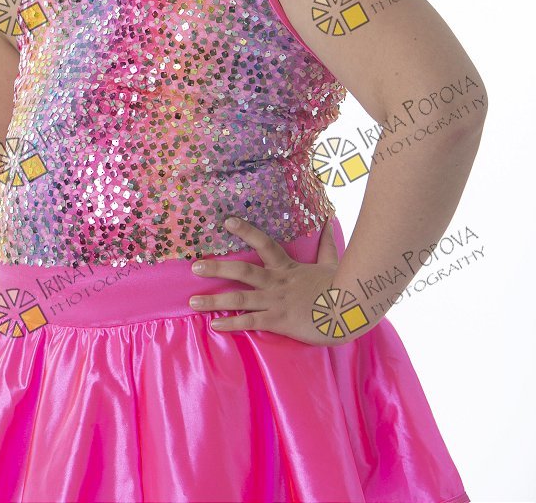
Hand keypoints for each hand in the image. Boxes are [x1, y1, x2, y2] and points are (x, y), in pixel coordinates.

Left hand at [187, 215, 371, 345]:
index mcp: (287, 267)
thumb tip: (328, 219)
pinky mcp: (278, 321)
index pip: (264, 243)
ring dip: (214, 300)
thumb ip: (325, 243)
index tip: (228, 222)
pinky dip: (231, 324)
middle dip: (217, 268)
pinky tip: (214, 325)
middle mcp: (276, 282)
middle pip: (242, 270)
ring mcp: (275, 301)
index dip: (246, 231)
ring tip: (193, 300)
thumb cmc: (340, 287)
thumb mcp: (331, 262)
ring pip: (239, 298)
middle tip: (195, 266)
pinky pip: (250, 322)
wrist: (350, 311)